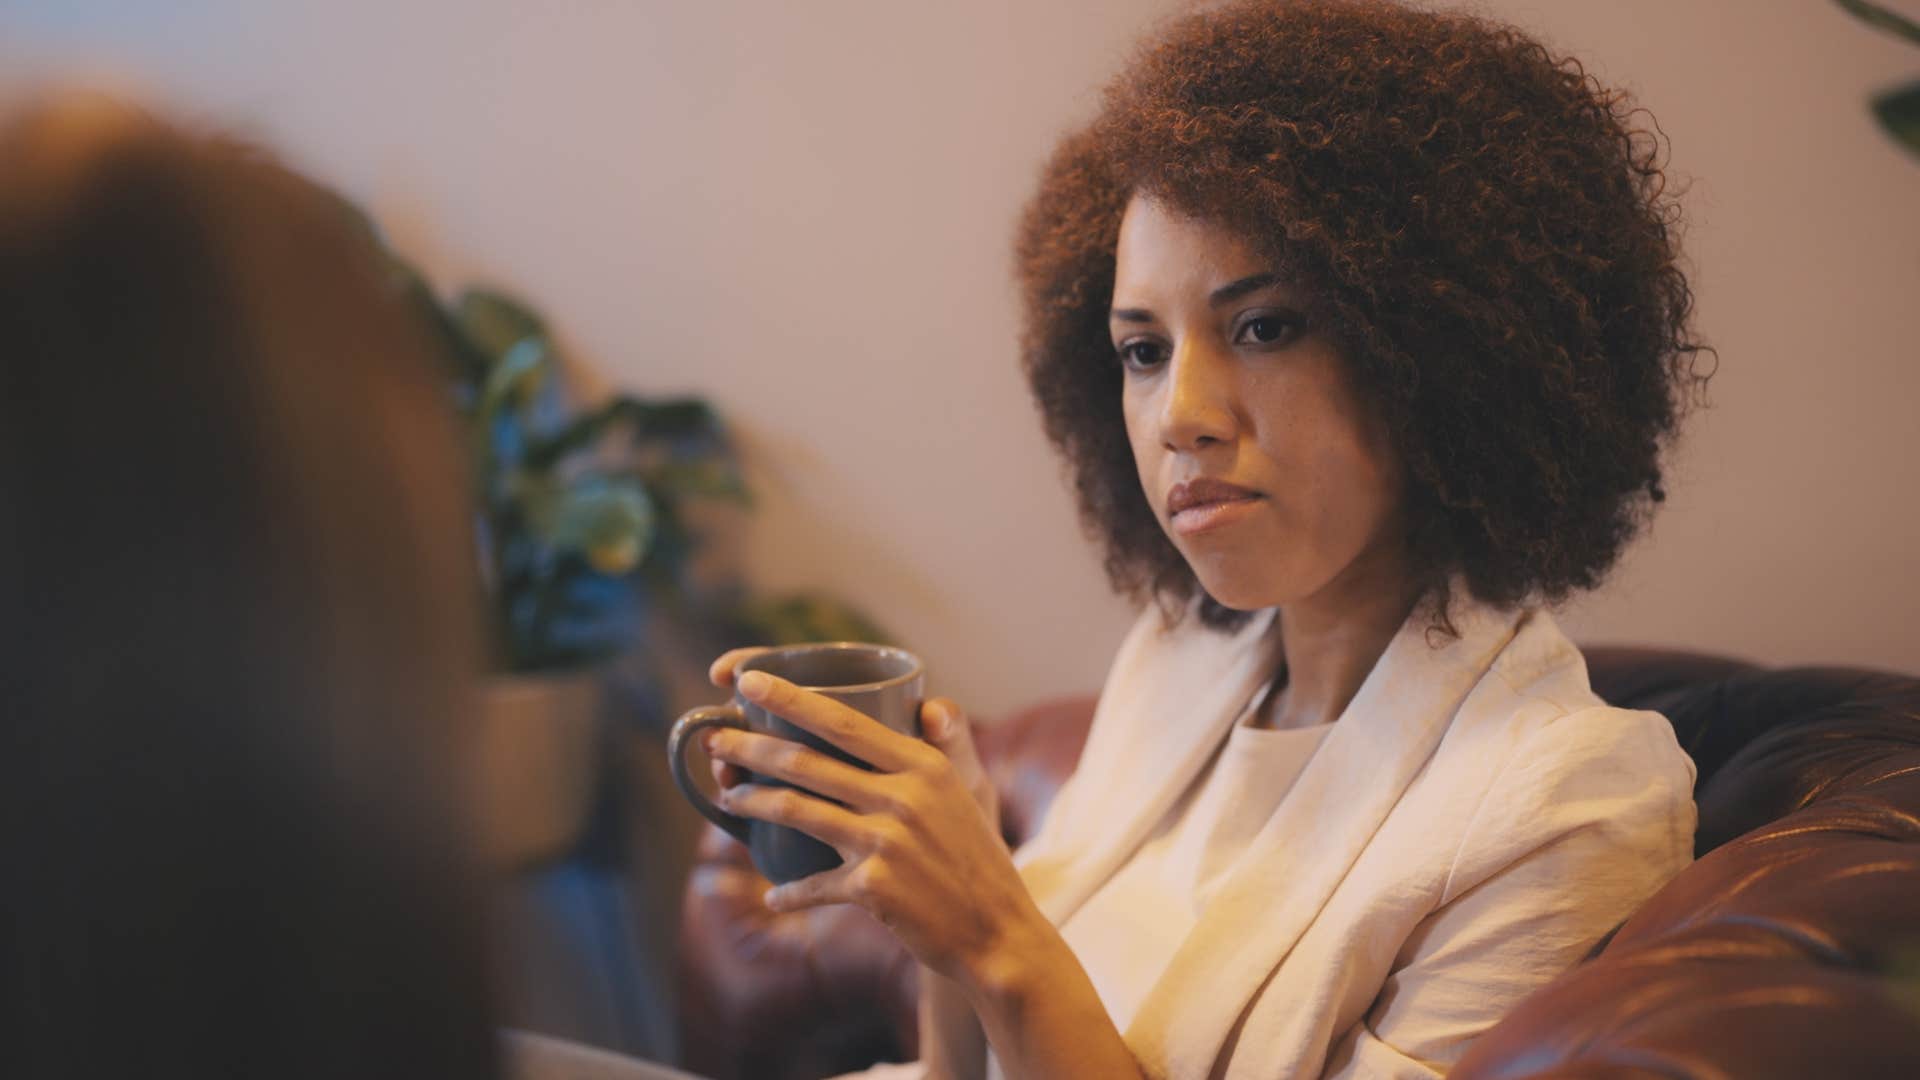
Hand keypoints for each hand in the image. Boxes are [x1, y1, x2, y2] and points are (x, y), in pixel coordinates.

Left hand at [701, 668, 1043, 986]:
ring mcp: (886, 842)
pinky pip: (814, 883)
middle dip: (751, 747)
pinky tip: (775, 895)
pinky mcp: (873, 887)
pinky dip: (791, 891)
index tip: (746, 682)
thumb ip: (945, 746)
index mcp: (922, 765)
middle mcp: (902, 796)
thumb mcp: (971, 791)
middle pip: (807, 762)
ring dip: (753, 803)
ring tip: (728, 797)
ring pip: (798, 811)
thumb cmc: (979, 858)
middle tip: (715, 739)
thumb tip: (929, 705)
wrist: (998, 932)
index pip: (843, 720)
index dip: (789, 699)